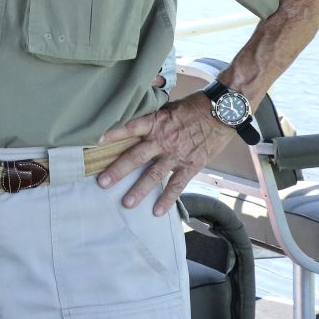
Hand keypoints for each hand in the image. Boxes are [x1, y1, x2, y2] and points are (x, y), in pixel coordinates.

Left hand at [96, 92, 233, 215]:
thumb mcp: (169, 106)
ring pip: (154, 175)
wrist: (222, 112)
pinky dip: (167, 199)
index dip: (113, 134)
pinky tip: (157, 211)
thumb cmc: (194, 107)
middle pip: (136, 156)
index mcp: (156, 122)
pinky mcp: (191, 166)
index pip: (130, 127)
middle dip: (118, 170)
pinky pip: (177, 185)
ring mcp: (176, 155)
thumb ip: (152, 116)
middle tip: (102, 182)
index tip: (96, 142)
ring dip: (139, 190)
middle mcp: (163, 139)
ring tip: (126, 203)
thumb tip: (134, 118)